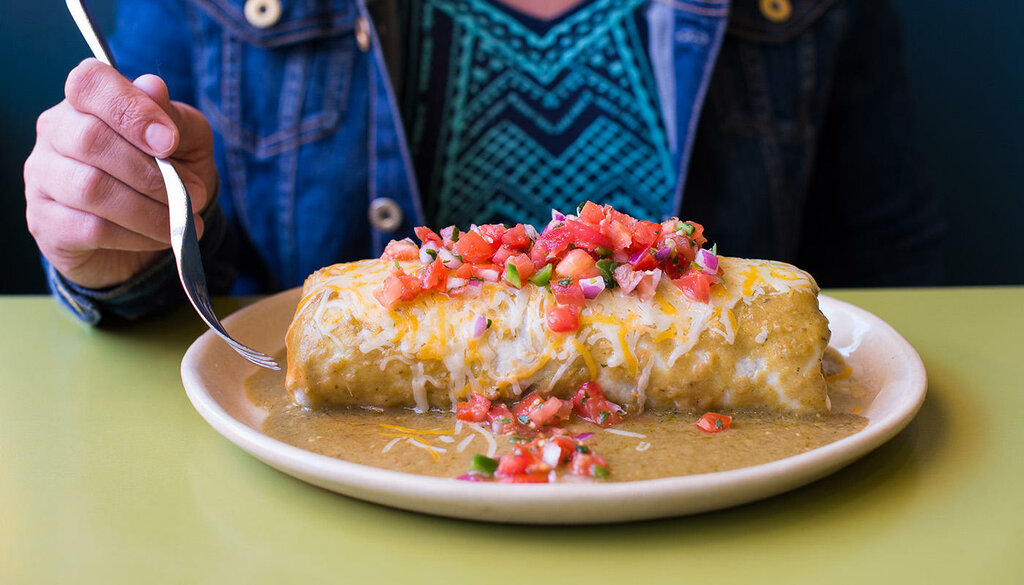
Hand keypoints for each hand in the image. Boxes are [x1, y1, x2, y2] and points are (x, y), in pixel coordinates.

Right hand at [24, 58, 217, 289]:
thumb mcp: (187, 142)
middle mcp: (55, 133)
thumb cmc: (168, 174)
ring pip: (90, 188)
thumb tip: (153, 87)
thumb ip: (174, 118)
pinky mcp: (47, 223)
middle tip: (194, 194)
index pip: (89, 83)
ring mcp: (43, 178)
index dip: (130, 109)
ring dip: (149, 209)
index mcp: (86, 102)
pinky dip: (135, 235)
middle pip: (90, 139)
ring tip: (184, 220)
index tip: (170, 142)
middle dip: (151, 172)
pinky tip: (158, 237)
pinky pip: (90, 228)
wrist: (151, 232)